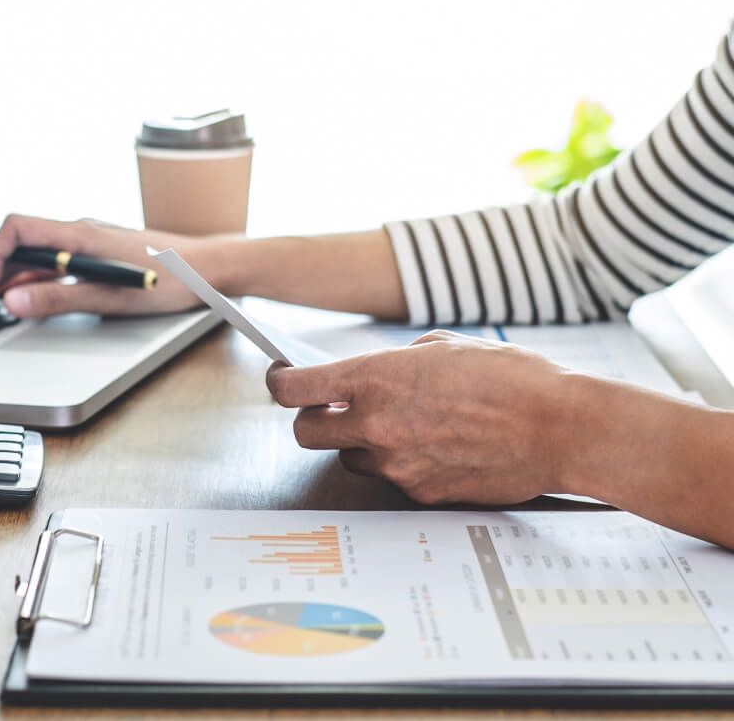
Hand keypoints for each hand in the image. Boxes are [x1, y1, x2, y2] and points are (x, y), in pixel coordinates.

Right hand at [0, 214, 219, 317]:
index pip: (17, 230)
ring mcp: (87, 242)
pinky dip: (30, 279)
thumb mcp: (112, 297)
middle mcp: (79, 232)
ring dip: (5, 277)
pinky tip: (20, 297)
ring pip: (33, 255)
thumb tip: (10, 302)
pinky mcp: (97, 254)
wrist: (212, 268)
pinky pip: (53, 262)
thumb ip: (59, 299)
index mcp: (79, 234)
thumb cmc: (170, 280)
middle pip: (18, 244)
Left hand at [265, 329, 589, 504]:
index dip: (280, 384)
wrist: (560, 427)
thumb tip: (372, 375)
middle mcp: (376, 425)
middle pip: (305, 434)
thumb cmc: (510, 378)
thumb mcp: (442, 347)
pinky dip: (403, 464)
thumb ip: (394, 362)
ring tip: (405, 426)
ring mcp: (397, 465)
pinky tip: (437, 447)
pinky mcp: (420, 494)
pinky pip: (392, 479)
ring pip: (350, 459)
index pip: (293, 390)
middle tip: (334, 411)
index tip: (283, 380)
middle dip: (314, 421)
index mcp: (375, 379)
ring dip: (361, 445)